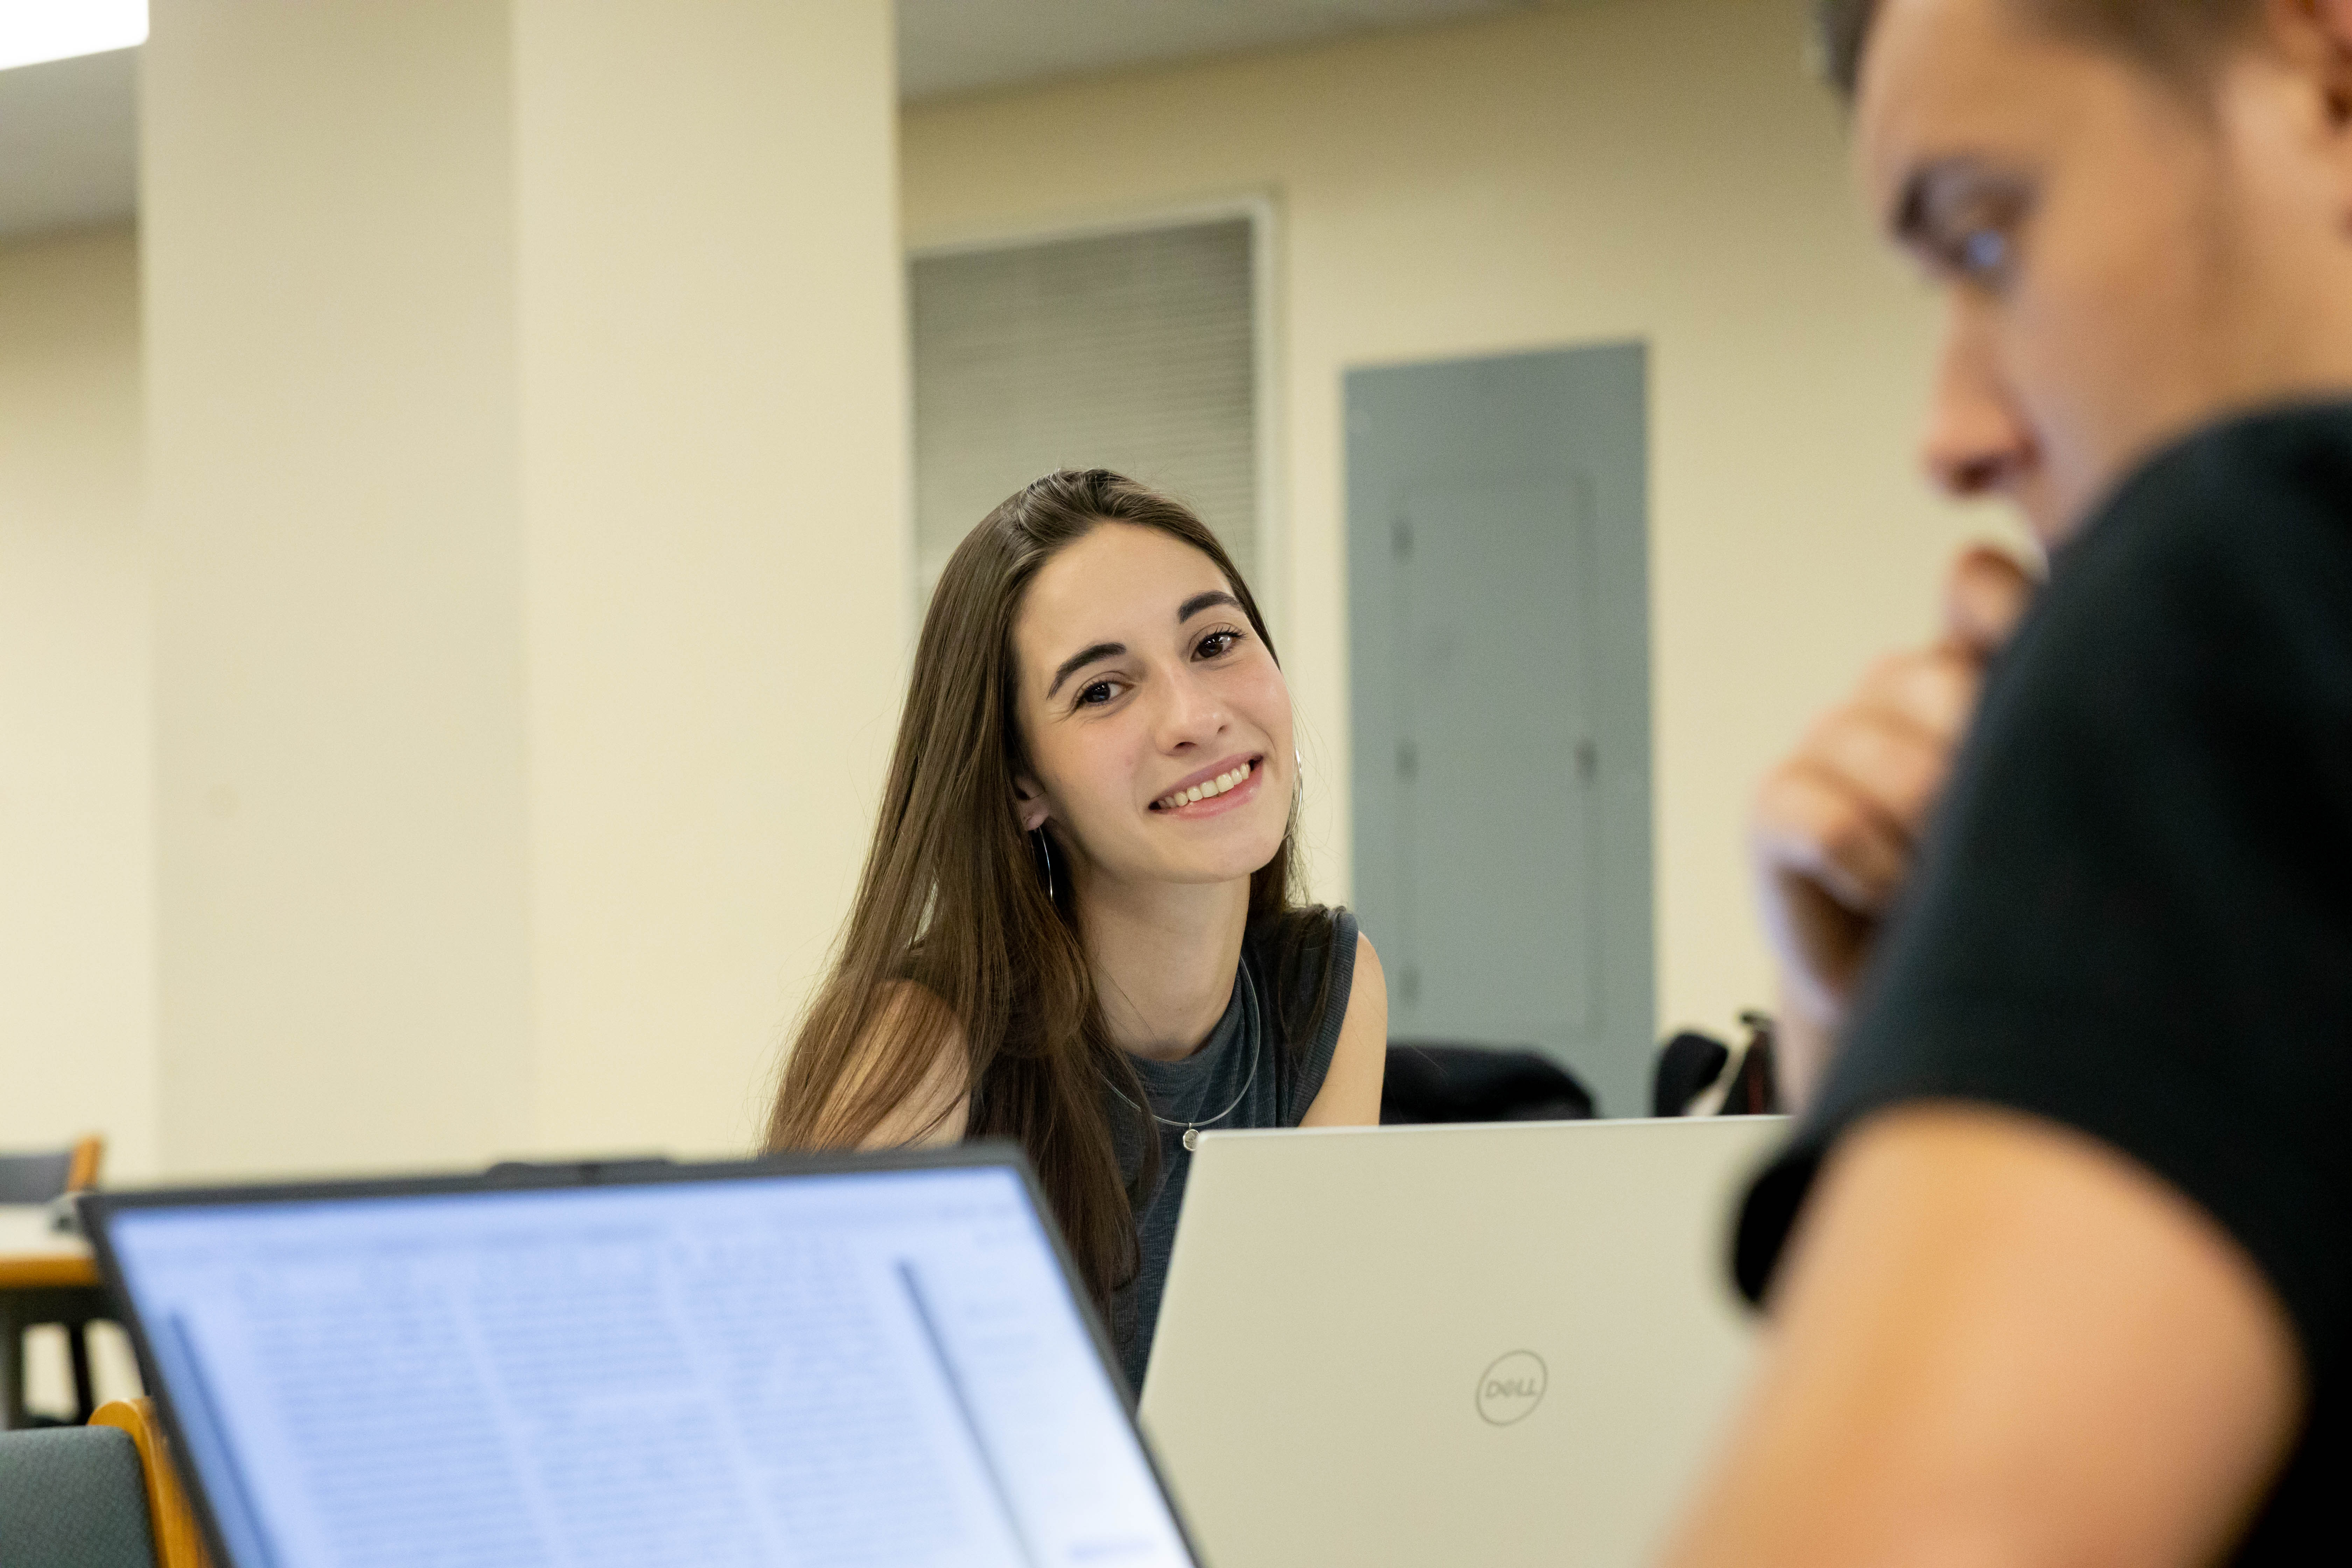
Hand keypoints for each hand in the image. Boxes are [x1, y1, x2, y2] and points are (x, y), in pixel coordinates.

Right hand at [1751, 545, 2036, 1107]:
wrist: (1927, 992)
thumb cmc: (2006, 889)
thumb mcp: (2056, 798)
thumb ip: (2064, 719)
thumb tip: (2077, 664)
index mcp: (1970, 667)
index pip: (1975, 586)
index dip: (2003, 614)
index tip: (2044, 683)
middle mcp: (1897, 687)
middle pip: (1940, 686)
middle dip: (1978, 774)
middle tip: (1997, 837)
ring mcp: (1829, 739)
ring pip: (1895, 768)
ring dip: (1932, 843)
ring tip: (1946, 880)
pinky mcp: (1775, 801)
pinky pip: (1831, 824)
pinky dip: (1871, 872)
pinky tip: (1885, 894)